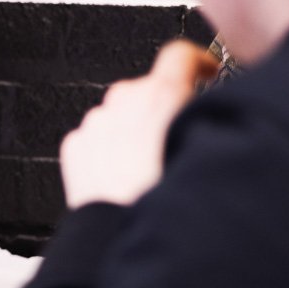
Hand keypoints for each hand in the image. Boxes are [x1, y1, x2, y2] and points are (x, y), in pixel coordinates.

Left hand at [60, 40, 218, 207]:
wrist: (120, 232)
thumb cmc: (164, 196)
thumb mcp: (208, 148)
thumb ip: (207, 118)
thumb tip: (213, 114)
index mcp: (162, 94)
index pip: (180, 55)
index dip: (198, 60)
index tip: (204, 71)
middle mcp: (123, 100)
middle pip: (147, 88)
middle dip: (164, 105)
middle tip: (179, 133)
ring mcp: (95, 122)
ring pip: (120, 114)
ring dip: (135, 129)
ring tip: (150, 165)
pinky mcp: (75, 145)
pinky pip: (97, 138)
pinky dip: (110, 149)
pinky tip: (126, 175)